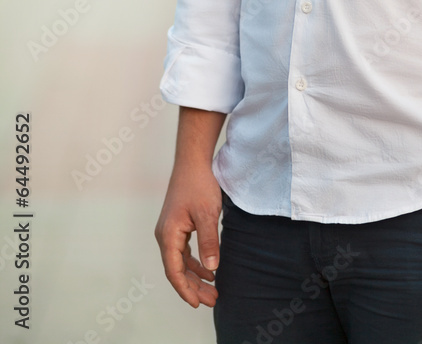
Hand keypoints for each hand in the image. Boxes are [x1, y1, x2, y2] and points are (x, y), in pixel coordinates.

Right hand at [154, 161, 221, 307]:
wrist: (193, 161)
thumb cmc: (199, 184)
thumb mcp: (207, 214)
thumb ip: (209, 241)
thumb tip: (211, 269)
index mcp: (168, 235)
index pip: (174, 271)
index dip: (186, 290)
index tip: (198, 303)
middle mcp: (165, 235)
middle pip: (177, 269)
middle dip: (194, 287)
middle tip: (212, 300)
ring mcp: (170, 230)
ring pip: (181, 262)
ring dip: (196, 276)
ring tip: (213, 290)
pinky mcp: (178, 225)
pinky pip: (184, 251)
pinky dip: (196, 262)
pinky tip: (209, 270)